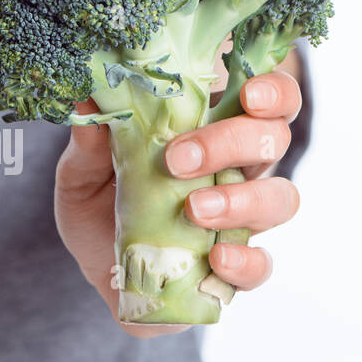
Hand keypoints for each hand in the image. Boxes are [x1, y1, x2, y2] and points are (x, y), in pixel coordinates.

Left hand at [54, 71, 302, 337]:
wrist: (93, 270)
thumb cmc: (98, 209)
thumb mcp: (81, 174)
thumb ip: (88, 144)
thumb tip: (86, 101)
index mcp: (210, 132)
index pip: (266, 97)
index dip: (272, 91)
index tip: (248, 94)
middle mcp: (237, 170)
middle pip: (275, 139)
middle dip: (235, 142)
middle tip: (180, 159)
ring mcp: (240, 220)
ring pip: (281, 199)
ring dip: (243, 199)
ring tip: (195, 209)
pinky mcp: (234, 268)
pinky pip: (261, 265)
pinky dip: (245, 261)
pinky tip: (216, 258)